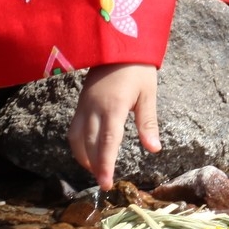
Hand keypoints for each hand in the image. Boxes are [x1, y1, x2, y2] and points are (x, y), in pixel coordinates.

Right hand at [68, 62, 160, 189]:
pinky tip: (88, 151)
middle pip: (89, 145)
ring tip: (96, 170)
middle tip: (104, 183)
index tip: (107, 184)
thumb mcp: (148, 94)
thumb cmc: (138, 68)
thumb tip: (154, 149)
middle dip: (95, 167)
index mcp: (114, 107)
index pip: (107, 143)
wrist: (117, 44)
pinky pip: (74, 129)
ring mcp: (84, 106)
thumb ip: (148, 122)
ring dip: (84, 157)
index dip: (105, 165)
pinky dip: (78, 145)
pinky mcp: (80, 103)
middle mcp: (94, 108)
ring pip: (76, 139)